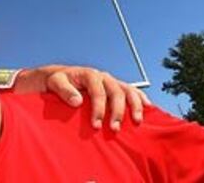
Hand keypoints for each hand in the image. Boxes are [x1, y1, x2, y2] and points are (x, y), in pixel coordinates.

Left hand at [12, 65, 150, 129]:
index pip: (98, 91)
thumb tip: (77, 101)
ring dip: (134, 106)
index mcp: (88, 74)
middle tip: (114, 129)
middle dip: (117, 111)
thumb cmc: (55, 81)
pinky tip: (148, 108)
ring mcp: (111, 81)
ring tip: (137, 122)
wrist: (59, 77)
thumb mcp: (54, 82)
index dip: (99, 108)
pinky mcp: (115, 88)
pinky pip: (132, 91)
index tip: (96, 125)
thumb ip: (64, 90)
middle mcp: (103, 76)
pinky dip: (141, 98)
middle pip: (116, 92)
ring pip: (128, 90)